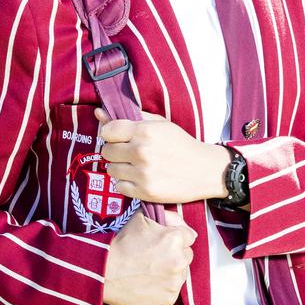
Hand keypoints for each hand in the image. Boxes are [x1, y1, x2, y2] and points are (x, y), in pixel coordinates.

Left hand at [96, 109, 230, 203]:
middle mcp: (141, 151)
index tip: (120, 138)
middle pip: (107, 151)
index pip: (107, 131)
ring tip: (136, 166)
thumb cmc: (181, 144)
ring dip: (120, 168)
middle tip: (130, 153)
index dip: (112, 134)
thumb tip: (99, 112)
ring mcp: (142, 173)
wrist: (205, 170)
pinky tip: (140, 179)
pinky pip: (119, 187)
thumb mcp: (160, 125)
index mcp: (145, 131)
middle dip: (116, 152)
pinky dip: (126, 184)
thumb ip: (129, 117)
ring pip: (111, 170)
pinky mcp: (145, 192)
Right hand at [102, 210, 195, 304]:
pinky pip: (173, 290)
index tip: (162, 242)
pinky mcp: (169, 298)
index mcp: (175, 238)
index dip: (175, 237)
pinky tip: (149, 282)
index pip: (189, 236)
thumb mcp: (142, 218)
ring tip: (151, 270)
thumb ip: (168, 216)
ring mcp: (175, 281)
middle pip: (187, 255)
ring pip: (182, 273)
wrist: (104, 272)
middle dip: (175, 254)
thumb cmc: (122, 244)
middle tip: (155, 256)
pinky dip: (164, 287)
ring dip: (172, 270)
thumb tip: (185, 227)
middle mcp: (179, 260)